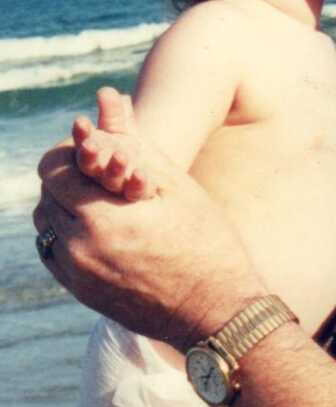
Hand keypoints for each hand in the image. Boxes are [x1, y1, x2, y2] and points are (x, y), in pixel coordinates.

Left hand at [33, 117, 265, 349]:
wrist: (217, 310)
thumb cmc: (206, 241)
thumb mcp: (174, 184)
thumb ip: (132, 139)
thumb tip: (106, 96)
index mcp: (101, 218)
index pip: (55, 168)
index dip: (75, 150)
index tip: (102, 147)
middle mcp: (78, 249)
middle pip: (46, 194)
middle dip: (73, 175)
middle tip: (110, 169)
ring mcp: (75, 276)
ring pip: (46, 223)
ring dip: (68, 203)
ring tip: (110, 197)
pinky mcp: (80, 293)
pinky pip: (55, 251)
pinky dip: (71, 230)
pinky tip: (107, 225)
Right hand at [72, 87, 151, 200]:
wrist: (143, 176)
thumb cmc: (122, 149)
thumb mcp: (120, 130)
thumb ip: (114, 113)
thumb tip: (107, 90)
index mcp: (90, 154)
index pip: (82, 142)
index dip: (81, 133)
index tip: (81, 120)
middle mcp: (98, 173)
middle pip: (90, 165)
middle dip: (90, 155)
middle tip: (90, 145)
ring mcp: (115, 186)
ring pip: (111, 180)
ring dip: (115, 169)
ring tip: (122, 156)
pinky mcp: (135, 195)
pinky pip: (135, 192)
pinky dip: (138, 183)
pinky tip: (142, 174)